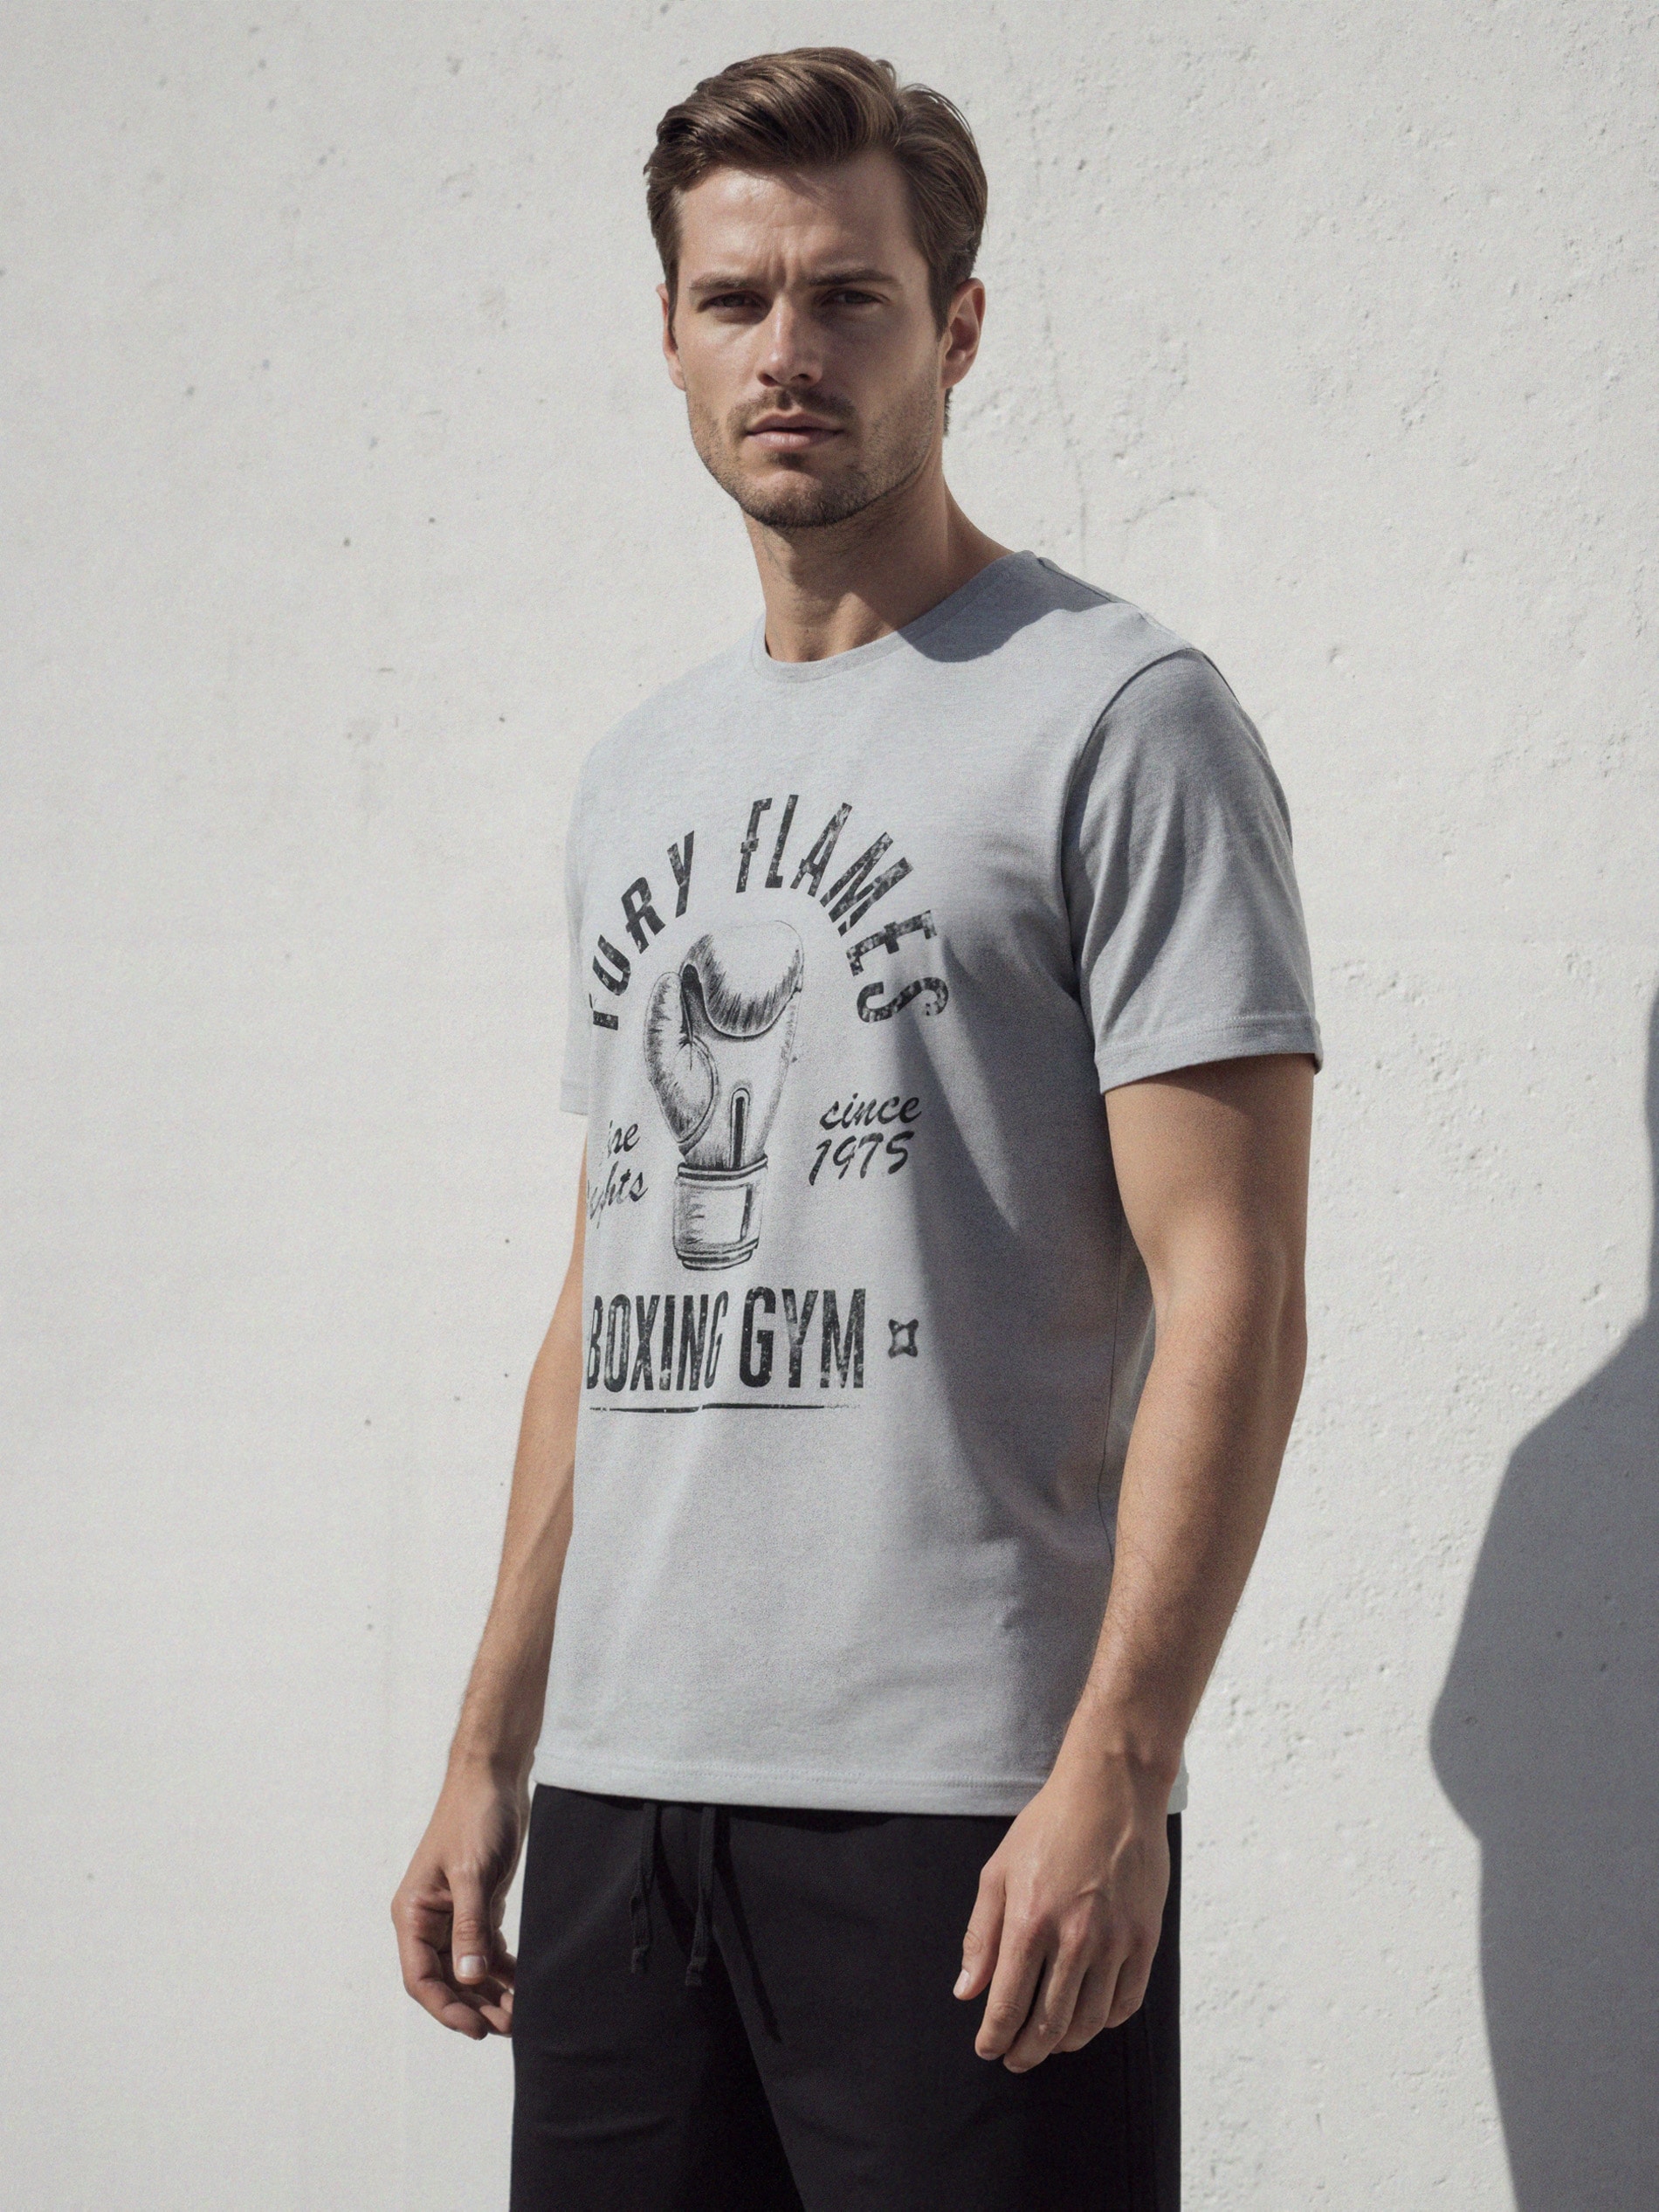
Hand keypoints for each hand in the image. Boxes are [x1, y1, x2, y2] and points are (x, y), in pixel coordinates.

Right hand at [391, 1765, 525, 2039]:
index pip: (420, 1979)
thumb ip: (471, 1928)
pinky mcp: (478, 1904)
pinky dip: (501, 1969)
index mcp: (413, 1914)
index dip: (446, 2009)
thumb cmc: (474, 1817)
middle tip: (509, 2028)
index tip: (477, 2029)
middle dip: (474, 2007)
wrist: (493, 1776)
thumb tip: (470, 1979)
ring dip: (490, 1993)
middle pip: (446, 1980)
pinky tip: (522, 1985)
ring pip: (467, 1969)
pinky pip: (485, 1949)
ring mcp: (454, 1914)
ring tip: (520, 2015)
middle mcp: (428, 1920)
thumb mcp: (473, 1873)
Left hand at [955, 1752, 1170, 2070]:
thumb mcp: (999, 1871)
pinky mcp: (1145, 1939)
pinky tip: (1091, 2018)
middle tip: (1016, 2058)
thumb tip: (967, 1991)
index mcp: (1030, 1921)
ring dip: (1065, 2042)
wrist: (1111, 1792)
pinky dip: (1106, 2021)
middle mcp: (1074, 1938)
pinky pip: (1126, 2002)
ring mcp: (1115, 1941)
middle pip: (1049, 2023)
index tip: (988, 2049)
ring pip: (1090, 2021)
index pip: (1008, 2004)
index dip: (995, 2037)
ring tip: (1049, 2042)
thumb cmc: (1048, 1826)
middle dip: (1027, 2051)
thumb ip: (981, 1935)